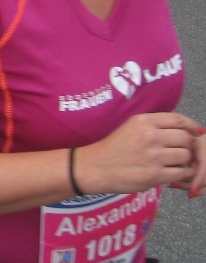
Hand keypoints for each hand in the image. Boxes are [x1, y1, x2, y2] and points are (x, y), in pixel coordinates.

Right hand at [77, 112, 203, 194]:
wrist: (98, 166)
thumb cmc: (115, 146)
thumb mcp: (131, 126)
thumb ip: (153, 125)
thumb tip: (180, 128)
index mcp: (144, 121)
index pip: (178, 120)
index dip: (192, 126)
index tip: (196, 132)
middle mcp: (150, 136)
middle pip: (186, 138)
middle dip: (189, 145)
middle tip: (185, 151)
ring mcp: (154, 156)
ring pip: (186, 156)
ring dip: (187, 161)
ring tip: (179, 163)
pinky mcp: (156, 175)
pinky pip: (182, 173)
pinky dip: (184, 174)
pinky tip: (176, 173)